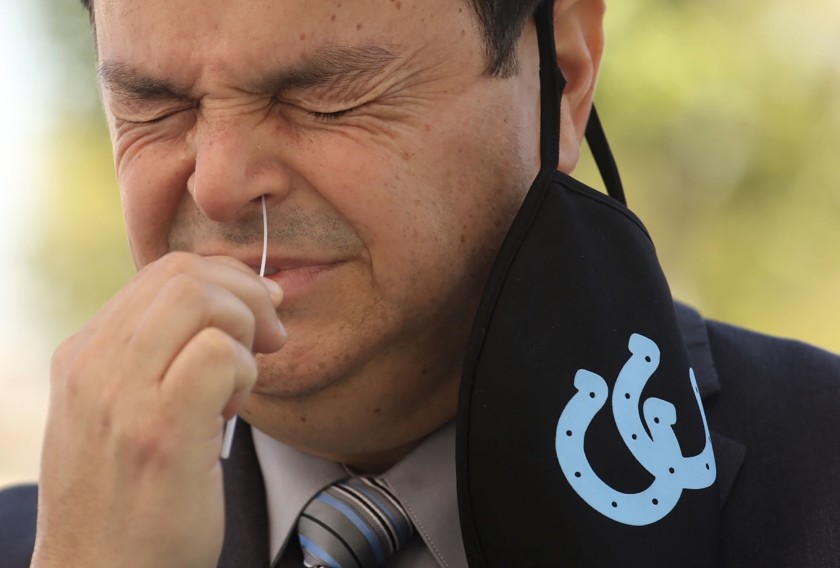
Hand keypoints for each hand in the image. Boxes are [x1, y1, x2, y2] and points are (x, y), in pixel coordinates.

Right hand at [31, 252, 285, 567]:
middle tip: (270, 337)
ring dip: (245, 329)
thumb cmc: (126, 501)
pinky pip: (219, 353)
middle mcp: (94, 366)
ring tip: (243, 381)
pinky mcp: (160, 431)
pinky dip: (245, 370)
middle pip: (184, 274)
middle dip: (246, 293)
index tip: (259, 313)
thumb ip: (153, 360)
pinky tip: (235, 407)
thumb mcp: (119, 415)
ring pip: (200, 300)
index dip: (226, 283)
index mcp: (84, 356)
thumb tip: (226, 311)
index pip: (162, 275)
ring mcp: (122, 396)